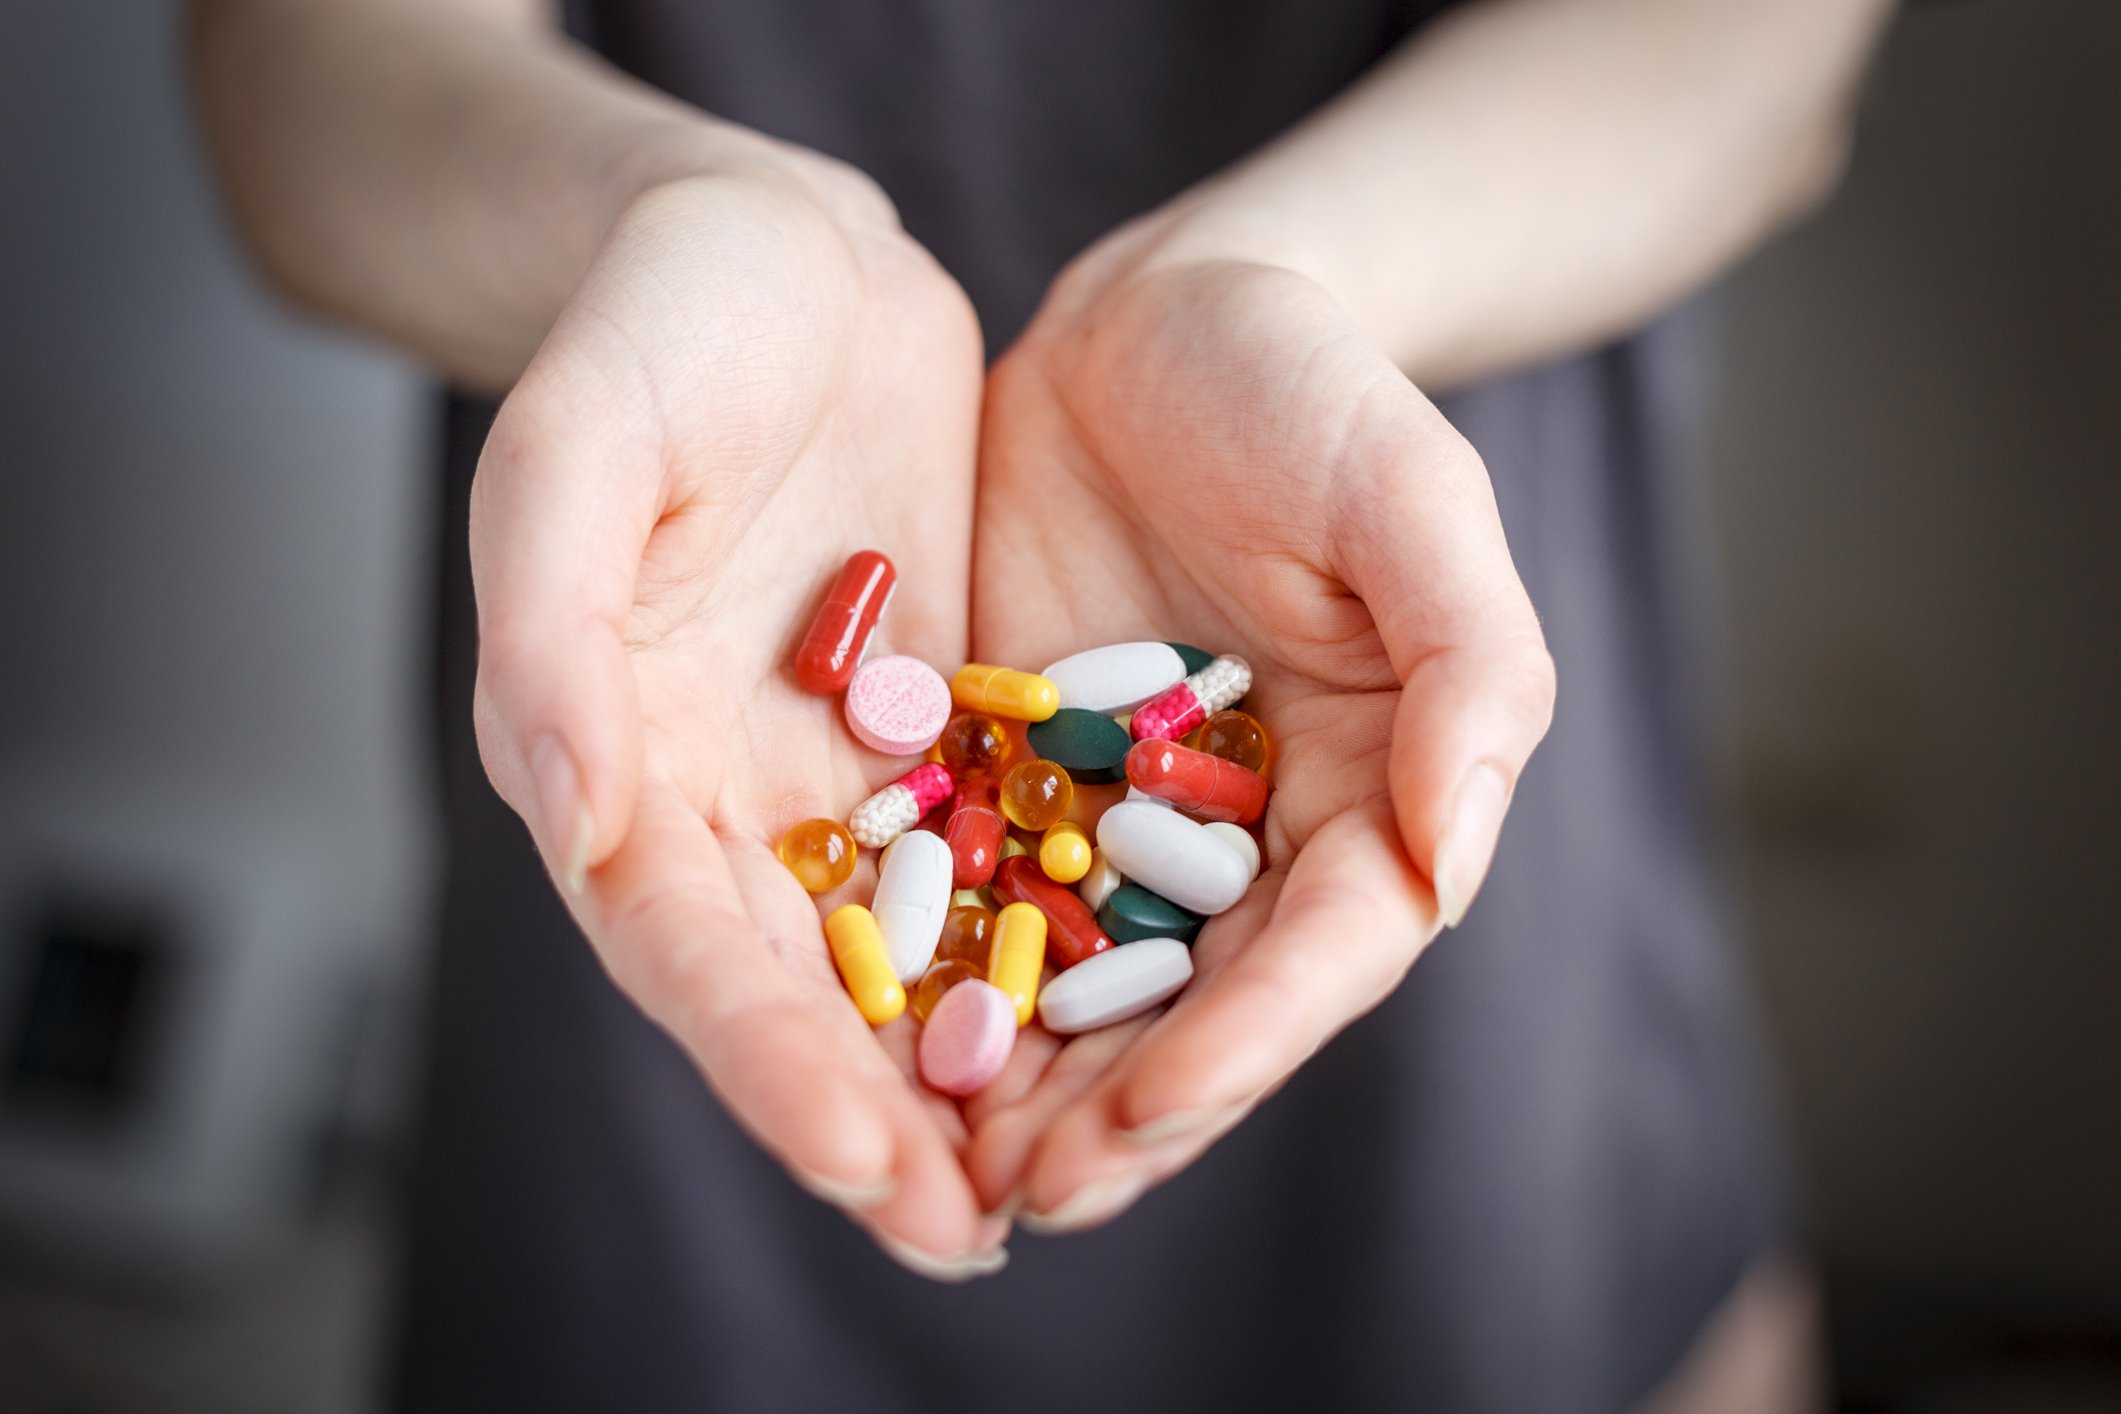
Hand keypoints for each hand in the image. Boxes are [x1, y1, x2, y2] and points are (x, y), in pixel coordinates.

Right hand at [469, 167, 1005, 1275]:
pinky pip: (992, 840)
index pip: (686, 945)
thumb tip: (576, 818)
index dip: (765, 1064)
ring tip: (1050, 1181)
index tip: (862, 1167)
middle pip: (795, 984)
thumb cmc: (655, 330)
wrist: (773, 252)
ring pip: (902, 942)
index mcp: (619, 754)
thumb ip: (553, 629)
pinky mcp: (933, 719)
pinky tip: (1119, 1008)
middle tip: (965, 1235)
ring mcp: (836, 764)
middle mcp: (727, 791)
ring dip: (965, 1065)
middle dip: (875, 1114)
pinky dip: (1039, 932)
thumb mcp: (581, 447)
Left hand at [963, 233, 1556, 1229]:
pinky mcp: (1010, 771)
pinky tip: (863, 1035)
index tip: (1146, 1118)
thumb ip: (1471, 668)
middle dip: (1117, 1109)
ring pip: (1076, 979)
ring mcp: (1118, 814)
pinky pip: (969, 886)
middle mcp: (1246, 833)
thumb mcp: (1413, 494)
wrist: (1160, 313)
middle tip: (1021, 1200)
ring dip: (1015, 1082)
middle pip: (1194, 1002)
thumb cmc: (1313, 386)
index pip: (1321, 952)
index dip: (1242, 1046)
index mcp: (1370, 794)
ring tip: (939, 1173)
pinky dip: (929, 970)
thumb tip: (1460, 854)